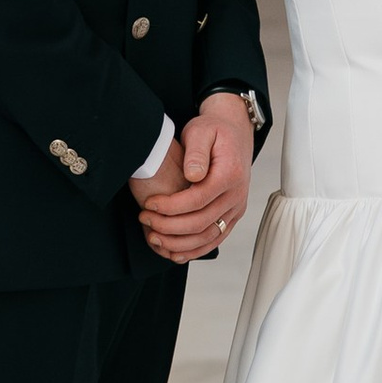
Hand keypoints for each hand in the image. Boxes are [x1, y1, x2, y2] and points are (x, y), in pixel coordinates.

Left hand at [137, 92, 254, 260]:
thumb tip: (193, 175)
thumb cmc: (214, 130)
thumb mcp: (201, 131)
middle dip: (169, 226)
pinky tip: (174, 252)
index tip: (149, 204)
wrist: (234, 132)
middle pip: (201, 222)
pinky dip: (195, 250)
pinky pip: (215, 239)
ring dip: (179, 243)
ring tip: (154, 237)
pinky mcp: (232, 216)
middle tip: (145, 219)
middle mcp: (236, 195)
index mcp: (230, 174)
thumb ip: (196, 152)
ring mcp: (236, 208)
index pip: (198, 199)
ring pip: (208, 236)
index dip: (171, 206)